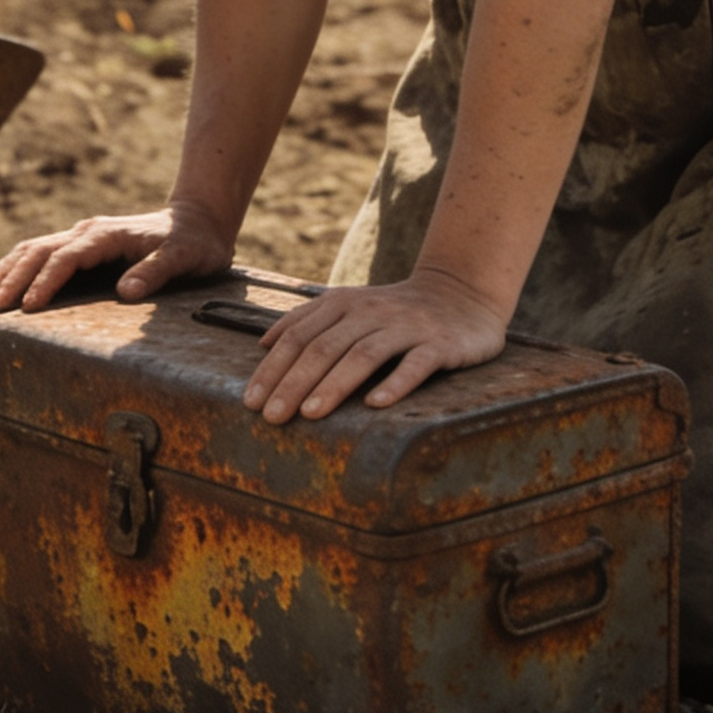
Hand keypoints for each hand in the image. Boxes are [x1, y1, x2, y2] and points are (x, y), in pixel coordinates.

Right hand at [0, 203, 234, 312]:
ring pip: (31, 249)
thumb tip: (127, 292)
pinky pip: (38, 253)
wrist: (198, 219)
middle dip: (12, 278)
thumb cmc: (194, 243)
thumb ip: (157, 272)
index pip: (66, 257)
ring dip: (5, 272)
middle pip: (39, 251)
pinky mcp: (79, 245)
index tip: (28, 307)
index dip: (46, 282)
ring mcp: (81, 235)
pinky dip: (12, 267)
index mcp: (107, 234)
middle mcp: (87, 231)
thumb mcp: (185, 257)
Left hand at [244, 267, 508, 423]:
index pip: (299, 336)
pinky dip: (394, 383)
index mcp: (345, 303)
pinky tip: (376, 405)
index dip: (273, 369)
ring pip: (364, 354)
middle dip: (294, 383)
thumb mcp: (351, 305)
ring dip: (334, 384)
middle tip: (272, 418)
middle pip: (325, 347)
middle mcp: (372, 311)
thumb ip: (309, 320)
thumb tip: (264, 343)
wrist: (462, 293)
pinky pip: (415, 364)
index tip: (251, 402)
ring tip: (311, 414)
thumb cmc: (396, 310)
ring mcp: (407, 326)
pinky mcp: (439, 343)